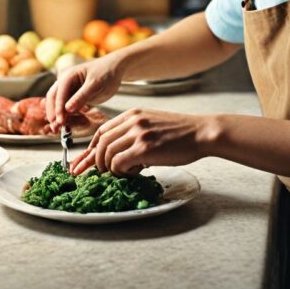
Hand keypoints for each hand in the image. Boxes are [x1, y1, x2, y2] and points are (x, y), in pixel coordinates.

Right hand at [45, 55, 123, 129]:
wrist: (116, 70)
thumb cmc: (106, 73)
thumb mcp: (95, 84)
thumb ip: (82, 96)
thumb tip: (68, 109)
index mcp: (69, 75)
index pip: (59, 93)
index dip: (58, 108)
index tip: (59, 120)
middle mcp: (66, 82)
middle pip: (54, 98)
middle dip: (53, 113)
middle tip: (55, 127)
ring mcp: (70, 90)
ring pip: (59, 104)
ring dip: (58, 116)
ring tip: (58, 129)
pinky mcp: (76, 97)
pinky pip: (68, 107)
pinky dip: (67, 116)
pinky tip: (70, 123)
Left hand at [70, 108, 206, 175]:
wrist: (202, 133)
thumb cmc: (181, 133)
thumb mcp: (153, 124)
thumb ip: (134, 133)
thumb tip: (119, 153)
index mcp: (132, 114)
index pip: (102, 130)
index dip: (92, 148)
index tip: (87, 161)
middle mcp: (132, 120)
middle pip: (101, 142)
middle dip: (95, 161)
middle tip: (98, 174)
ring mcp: (138, 133)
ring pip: (107, 153)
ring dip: (109, 168)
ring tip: (121, 174)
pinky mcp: (144, 148)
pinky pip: (118, 163)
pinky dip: (120, 172)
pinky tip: (133, 173)